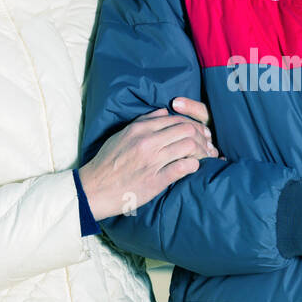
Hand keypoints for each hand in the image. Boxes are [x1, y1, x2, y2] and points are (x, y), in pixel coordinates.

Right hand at [78, 100, 216, 219]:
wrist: (94, 189)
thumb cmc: (107, 163)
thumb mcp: (122, 135)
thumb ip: (143, 122)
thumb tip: (164, 112)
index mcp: (139, 129)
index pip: (176, 119)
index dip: (193, 125)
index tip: (200, 133)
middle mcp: (147, 142)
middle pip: (187, 130)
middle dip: (202, 137)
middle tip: (208, 145)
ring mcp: (152, 161)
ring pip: (189, 146)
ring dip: (202, 152)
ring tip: (205, 157)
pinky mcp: (155, 180)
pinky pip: (183, 167)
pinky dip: (194, 166)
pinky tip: (195, 168)